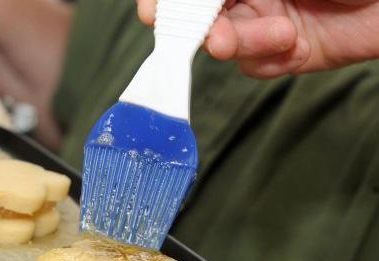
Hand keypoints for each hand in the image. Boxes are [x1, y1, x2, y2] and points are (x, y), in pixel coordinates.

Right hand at [137, 0, 378, 77]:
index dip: (166, 3)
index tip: (151, 12)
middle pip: (199, 20)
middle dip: (199, 30)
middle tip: (215, 36)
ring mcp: (264, 25)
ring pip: (227, 46)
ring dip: (245, 44)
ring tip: (279, 33)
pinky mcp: (285, 54)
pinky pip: (258, 67)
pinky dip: (271, 61)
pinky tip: (296, 45)